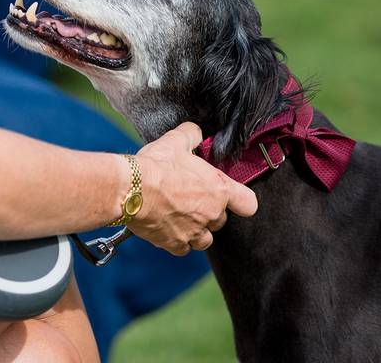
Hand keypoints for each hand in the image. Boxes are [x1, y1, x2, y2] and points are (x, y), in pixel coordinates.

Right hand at [127, 123, 258, 254]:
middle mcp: (211, 214)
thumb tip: (195, 132)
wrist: (131, 188)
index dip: (241, 201)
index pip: (248, 204)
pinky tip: (167, 228)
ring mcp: (194, 232)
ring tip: (181, 217)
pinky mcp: (174, 243)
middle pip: (221, 220)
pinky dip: (177, 241)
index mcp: (219, 190)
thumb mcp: (177, 141)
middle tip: (191, 200)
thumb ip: (192, 135)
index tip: (233, 198)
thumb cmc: (156, 164)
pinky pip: (183, 248)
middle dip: (209, 212)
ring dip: (196, 231)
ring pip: (204, 240)